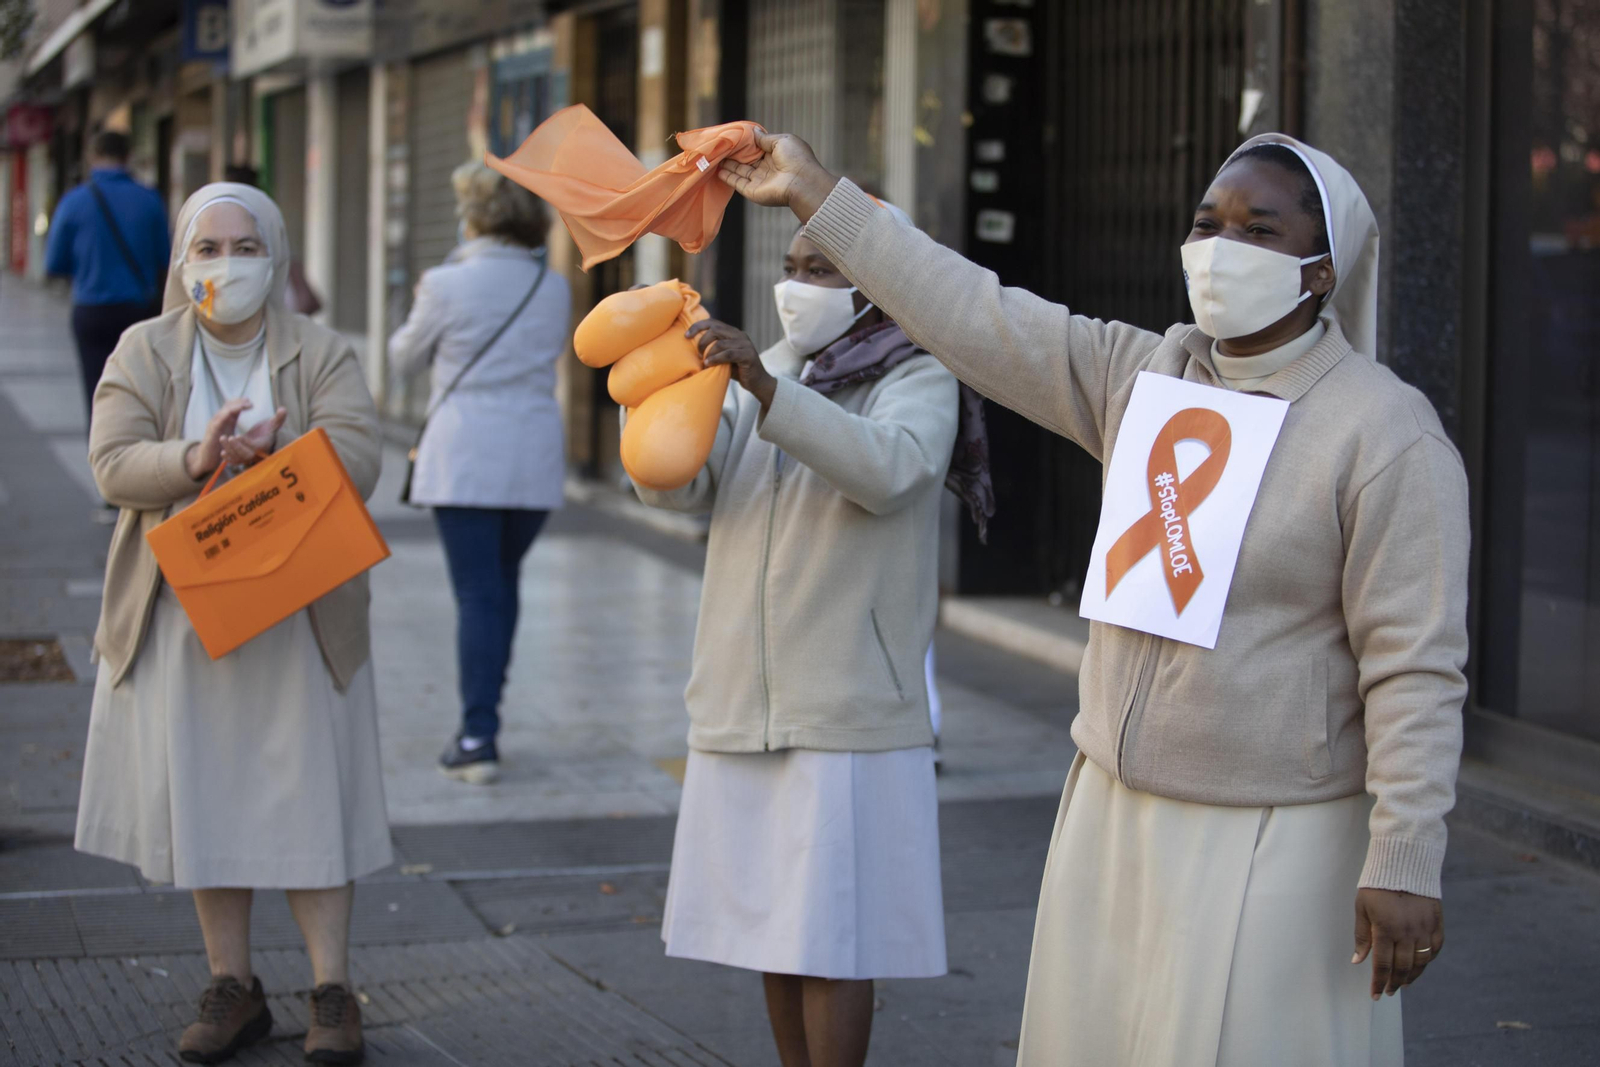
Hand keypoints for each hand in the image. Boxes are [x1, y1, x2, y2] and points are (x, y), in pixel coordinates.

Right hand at [185, 398, 250, 479]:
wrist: (207, 457)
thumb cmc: (218, 445)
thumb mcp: (228, 430)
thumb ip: (233, 421)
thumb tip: (241, 413)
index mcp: (223, 420)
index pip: (231, 406)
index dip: (240, 402)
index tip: (250, 402)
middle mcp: (218, 420)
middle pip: (228, 406)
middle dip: (238, 402)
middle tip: (249, 401)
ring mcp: (214, 425)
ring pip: (223, 412)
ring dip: (234, 407)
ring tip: (244, 405)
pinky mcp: (211, 432)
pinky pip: (217, 422)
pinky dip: (224, 416)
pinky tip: (232, 413)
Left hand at [220, 406, 286, 467]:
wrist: (262, 441)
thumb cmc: (266, 432)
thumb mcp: (272, 425)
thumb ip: (278, 418)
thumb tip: (283, 409)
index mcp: (262, 446)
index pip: (254, 447)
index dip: (246, 442)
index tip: (238, 435)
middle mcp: (255, 454)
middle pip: (245, 454)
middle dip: (236, 447)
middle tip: (230, 437)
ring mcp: (247, 458)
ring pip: (237, 458)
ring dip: (229, 450)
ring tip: (223, 438)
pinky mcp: (240, 459)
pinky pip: (234, 462)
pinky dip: (228, 458)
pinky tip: (222, 452)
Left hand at [688, 319, 776, 411]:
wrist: (757, 382)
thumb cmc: (737, 370)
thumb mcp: (723, 357)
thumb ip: (713, 349)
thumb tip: (692, 347)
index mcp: (733, 333)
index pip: (713, 322)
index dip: (698, 326)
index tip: (686, 336)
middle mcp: (740, 335)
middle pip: (715, 329)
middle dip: (702, 341)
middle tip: (698, 354)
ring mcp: (745, 344)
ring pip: (720, 343)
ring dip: (709, 353)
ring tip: (704, 363)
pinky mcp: (748, 355)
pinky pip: (728, 354)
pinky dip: (716, 359)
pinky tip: (709, 364)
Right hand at [718, 131, 840, 222]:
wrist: (801, 182)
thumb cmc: (796, 159)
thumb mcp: (781, 141)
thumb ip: (765, 138)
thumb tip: (754, 132)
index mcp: (776, 156)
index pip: (757, 149)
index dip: (745, 144)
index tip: (733, 137)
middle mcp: (767, 169)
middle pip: (746, 160)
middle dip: (734, 154)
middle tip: (720, 146)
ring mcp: (759, 181)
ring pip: (740, 171)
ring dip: (728, 164)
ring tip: (715, 156)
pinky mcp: (753, 191)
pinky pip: (738, 183)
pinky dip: (728, 177)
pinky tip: (718, 169)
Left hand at [1353, 887, 1443, 998]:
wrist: (1404, 864)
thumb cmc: (1377, 886)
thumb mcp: (1362, 908)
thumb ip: (1362, 936)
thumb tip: (1358, 961)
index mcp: (1385, 929)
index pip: (1382, 965)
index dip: (1378, 982)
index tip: (1375, 994)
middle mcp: (1407, 933)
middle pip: (1403, 968)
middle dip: (1394, 983)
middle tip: (1388, 991)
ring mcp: (1425, 929)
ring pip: (1420, 962)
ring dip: (1411, 976)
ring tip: (1403, 984)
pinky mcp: (1437, 924)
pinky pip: (1434, 950)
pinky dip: (1427, 961)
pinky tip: (1419, 966)